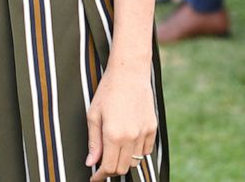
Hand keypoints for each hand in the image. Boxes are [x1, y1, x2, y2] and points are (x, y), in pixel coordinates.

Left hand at [85, 62, 157, 179]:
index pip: (108, 167)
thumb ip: (93, 142)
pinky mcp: (153, 126)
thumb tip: (91, 163)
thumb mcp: (93, 115)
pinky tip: (128, 143)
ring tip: (115, 151)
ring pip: (135, 161)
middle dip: (110, 171)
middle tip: (102, 166)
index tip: (94, 178)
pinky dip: (137, 152)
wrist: (130, 72)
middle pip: (122, 168)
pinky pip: (146, 150)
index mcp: (113, 134)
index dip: (100, 176)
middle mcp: (130, 136)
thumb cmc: (108, 91)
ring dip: (124, 161)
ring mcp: (144, 132)